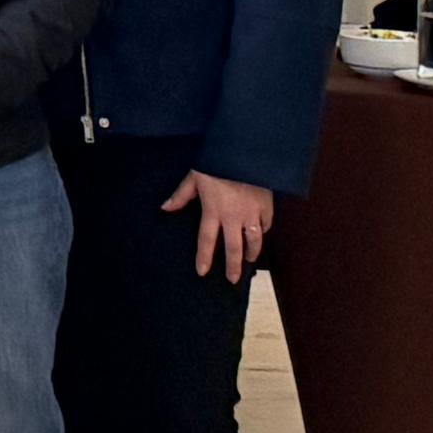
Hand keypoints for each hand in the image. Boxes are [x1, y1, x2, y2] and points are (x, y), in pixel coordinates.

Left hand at [167, 167, 274, 283]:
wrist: (244, 153)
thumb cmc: (216, 163)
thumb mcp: (194, 178)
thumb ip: (181, 196)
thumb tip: (165, 208)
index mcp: (213, 211)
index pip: (206, 240)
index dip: (204, 258)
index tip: (202, 272)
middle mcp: (233, 217)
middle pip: (233, 248)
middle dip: (233, 266)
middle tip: (232, 280)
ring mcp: (252, 213)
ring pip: (254, 241)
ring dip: (252, 253)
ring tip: (250, 261)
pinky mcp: (267, 207)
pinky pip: (266, 225)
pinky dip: (263, 232)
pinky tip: (260, 236)